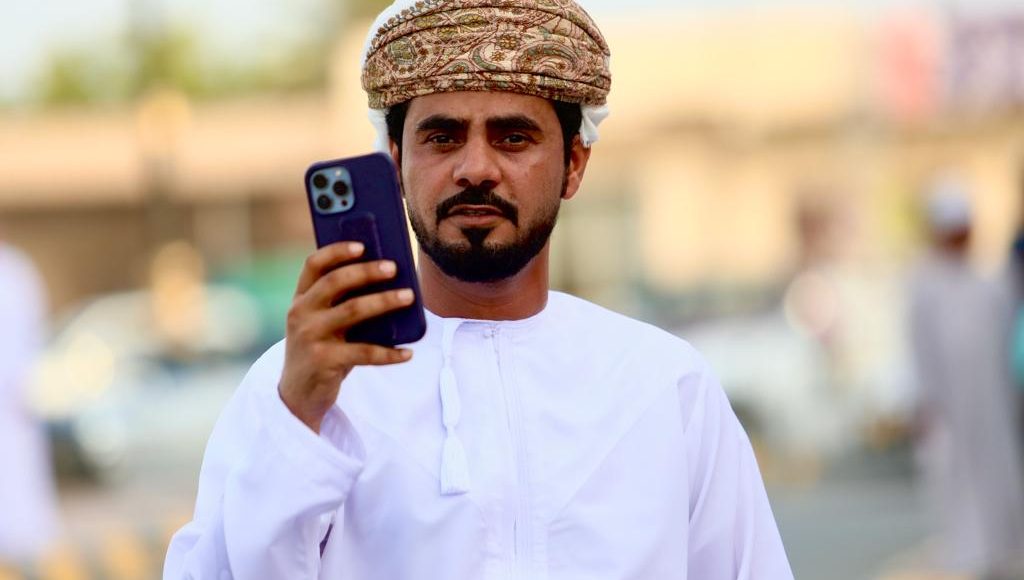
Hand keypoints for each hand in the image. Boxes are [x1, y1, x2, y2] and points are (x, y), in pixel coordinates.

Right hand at [279, 241, 414, 432]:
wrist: (298, 395)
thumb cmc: (322, 348)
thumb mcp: (324, 322)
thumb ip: (343, 302)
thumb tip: (390, 280)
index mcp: (301, 299)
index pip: (313, 264)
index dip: (337, 251)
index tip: (362, 245)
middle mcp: (301, 314)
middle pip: (335, 282)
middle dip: (367, 272)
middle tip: (394, 267)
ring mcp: (310, 337)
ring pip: (353, 311)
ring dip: (384, 301)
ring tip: (409, 297)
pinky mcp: (323, 362)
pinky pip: (364, 353)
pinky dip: (389, 353)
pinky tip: (408, 352)